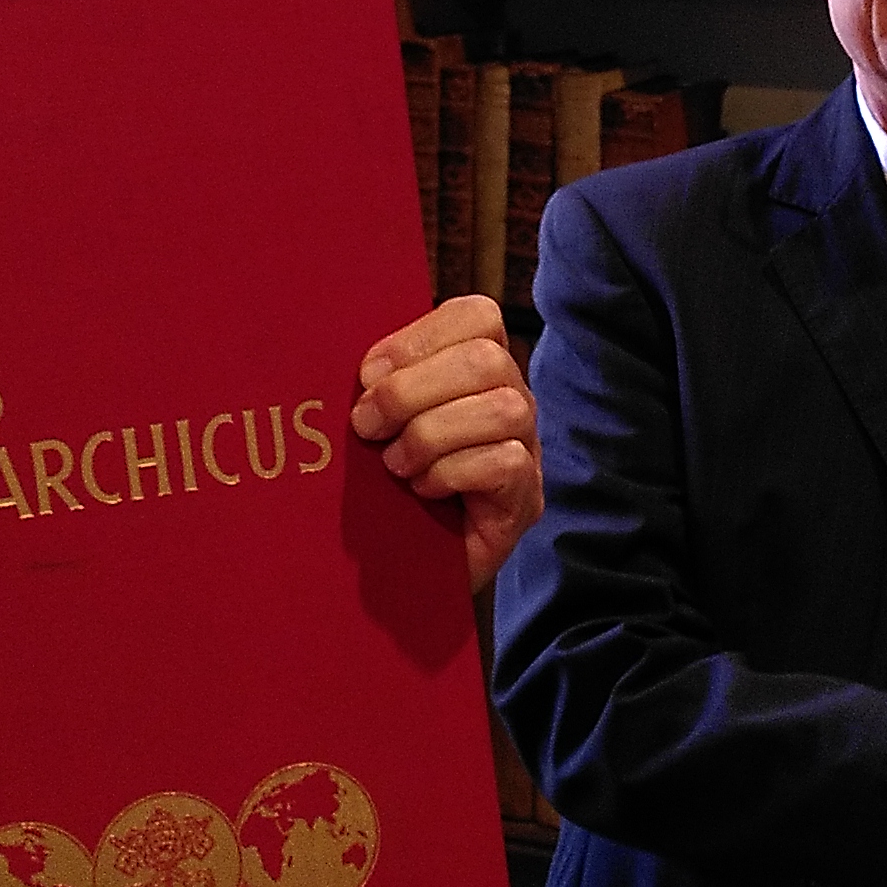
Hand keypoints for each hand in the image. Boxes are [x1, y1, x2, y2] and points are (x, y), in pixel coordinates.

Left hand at [352, 295, 539, 592]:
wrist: (401, 572)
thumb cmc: (384, 490)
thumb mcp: (375, 426)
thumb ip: (375, 386)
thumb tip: (358, 369)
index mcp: (474, 367)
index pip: (476, 314)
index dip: (417, 337)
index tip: (367, 375)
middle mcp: (512, 399)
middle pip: (486, 357)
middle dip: (411, 391)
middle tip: (367, 427)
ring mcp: (527, 448)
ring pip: (502, 408)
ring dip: (430, 436)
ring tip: (395, 466)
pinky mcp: (525, 498)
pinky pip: (504, 462)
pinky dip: (451, 474)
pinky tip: (423, 491)